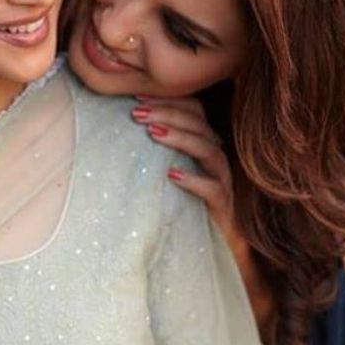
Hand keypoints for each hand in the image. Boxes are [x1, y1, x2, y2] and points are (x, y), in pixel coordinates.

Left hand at [131, 96, 236, 240]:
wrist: (212, 245)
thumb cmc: (183, 204)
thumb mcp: (165, 172)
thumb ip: (153, 151)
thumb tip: (121, 130)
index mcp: (204, 143)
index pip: (194, 111)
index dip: (168, 101)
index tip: (137, 98)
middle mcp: (216, 158)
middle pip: (199, 125)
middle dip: (167, 114)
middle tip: (136, 113)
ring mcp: (223, 180)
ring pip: (209, 150)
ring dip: (180, 138)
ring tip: (153, 133)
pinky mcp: (223, 205)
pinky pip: (213, 188)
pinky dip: (194, 179)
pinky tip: (172, 174)